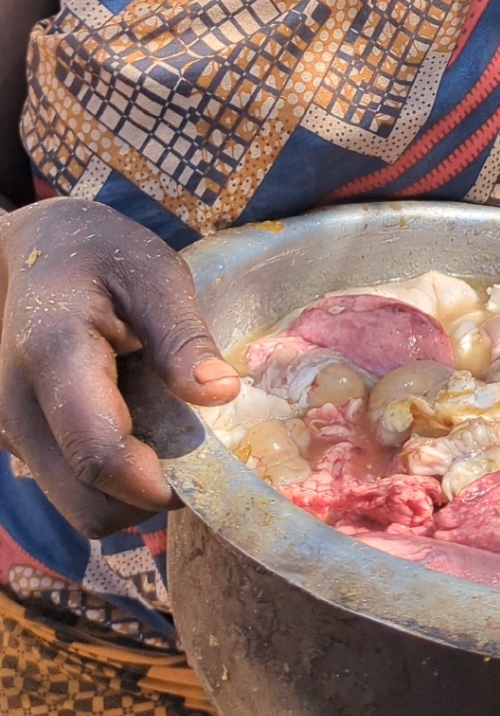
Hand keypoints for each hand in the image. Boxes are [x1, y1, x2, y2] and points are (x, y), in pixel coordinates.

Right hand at [0, 199, 239, 536]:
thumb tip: (222, 394)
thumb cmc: (101, 253)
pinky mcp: (21, 442)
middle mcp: (18, 408)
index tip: (211, 468)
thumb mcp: (155, 274)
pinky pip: (71, 486)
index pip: (98, 454)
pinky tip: (140, 430)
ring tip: (169, 435)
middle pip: (87, 502)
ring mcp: (13, 431)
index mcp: (53, 356)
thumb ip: (183, 335)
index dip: (157, 479)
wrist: (36, 252)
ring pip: (78, 504)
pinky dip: (112, 479)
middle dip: (150, 495)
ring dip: (131, 490)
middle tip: (198, 454)